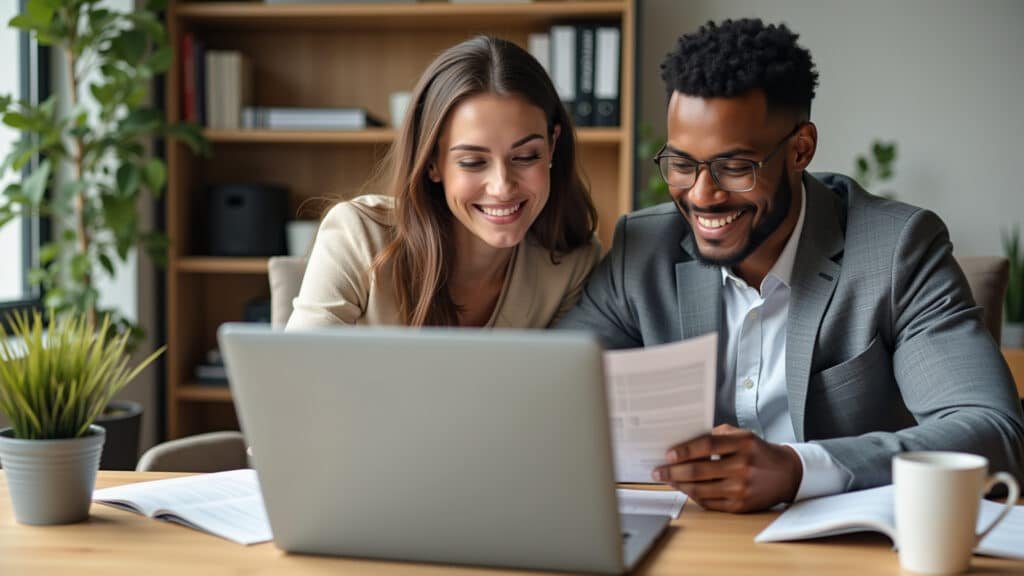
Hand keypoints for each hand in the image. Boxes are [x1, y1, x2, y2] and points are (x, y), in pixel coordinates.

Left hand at [652, 424, 802, 512]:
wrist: (787, 474)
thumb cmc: (759, 452)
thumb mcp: (742, 435)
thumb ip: (716, 435)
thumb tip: (684, 441)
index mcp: (743, 444)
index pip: (707, 445)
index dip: (684, 450)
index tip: (668, 455)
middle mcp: (743, 466)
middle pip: (699, 471)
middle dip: (672, 472)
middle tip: (658, 471)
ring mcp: (741, 488)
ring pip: (700, 490)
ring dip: (679, 485)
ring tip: (668, 480)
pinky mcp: (740, 505)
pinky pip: (709, 503)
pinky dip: (693, 496)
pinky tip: (685, 489)